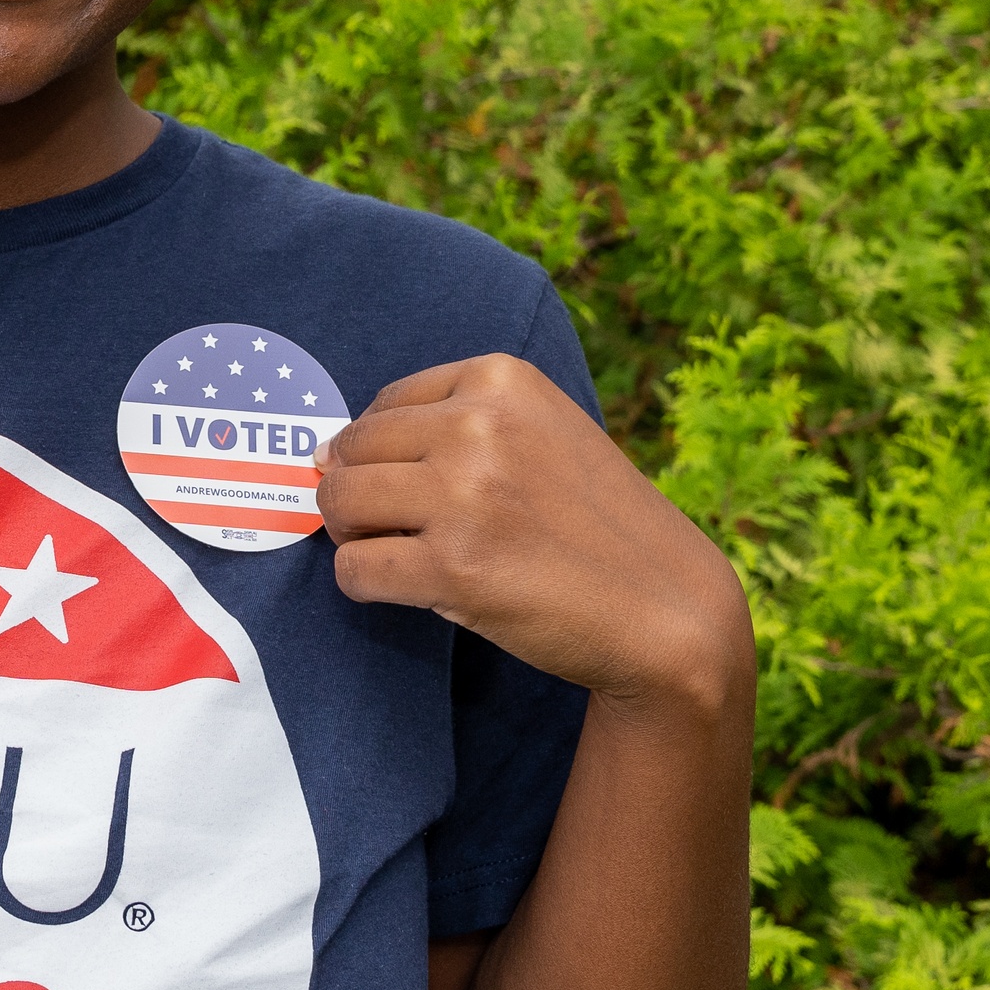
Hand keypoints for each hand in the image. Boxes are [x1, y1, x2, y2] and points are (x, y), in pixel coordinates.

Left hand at [317, 354, 749, 716]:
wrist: (667, 609)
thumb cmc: (596, 526)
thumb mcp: (543, 434)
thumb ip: (452, 426)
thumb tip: (322, 451)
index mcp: (501, 380)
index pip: (383, 405)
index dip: (378, 455)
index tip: (410, 489)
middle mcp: (478, 424)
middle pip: (351, 452)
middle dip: (355, 496)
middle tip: (397, 531)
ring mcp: (464, 494)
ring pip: (339, 504)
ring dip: (354, 538)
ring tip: (401, 556)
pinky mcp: (452, 566)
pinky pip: (355, 570)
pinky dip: (365, 585)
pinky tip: (412, 590)